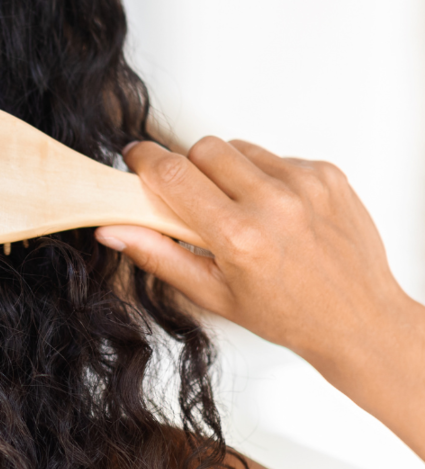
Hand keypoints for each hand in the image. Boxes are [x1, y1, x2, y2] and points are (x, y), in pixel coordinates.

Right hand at [94, 137, 414, 372]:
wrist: (358, 319)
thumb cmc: (286, 314)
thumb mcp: (211, 294)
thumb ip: (157, 256)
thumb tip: (111, 230)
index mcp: (239, 237)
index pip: (174, 174)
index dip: (146, 160)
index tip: (135, 157)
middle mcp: (274, 204)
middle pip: (204, 149)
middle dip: (188, 167)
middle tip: (192, 199)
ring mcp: (306, 184)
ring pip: (239, 149)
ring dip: (227, 171)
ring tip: (238, 209)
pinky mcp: (327, 174)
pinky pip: (276, 157)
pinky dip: (264, 177)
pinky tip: (273, 211)